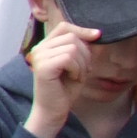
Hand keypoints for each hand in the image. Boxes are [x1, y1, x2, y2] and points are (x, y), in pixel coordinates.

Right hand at [24, 16, 101, 137]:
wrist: (53, 110)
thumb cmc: (64, 89)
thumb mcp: (75, 64)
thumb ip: (79, 48)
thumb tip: (95, 34)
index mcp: (44, 46)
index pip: (64, 27)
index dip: (82, 29)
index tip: (97, 36)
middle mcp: (39, 49)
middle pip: (72, 37)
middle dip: (85, 54)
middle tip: (82, 71)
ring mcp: (40, 57)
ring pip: (73, 48)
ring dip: (82, 64)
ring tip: (76, 76)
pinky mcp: (43, 66)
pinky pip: (69, 58)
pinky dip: (77, 69)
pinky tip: (72, 78)